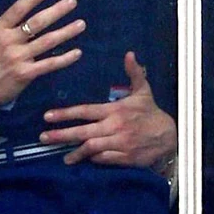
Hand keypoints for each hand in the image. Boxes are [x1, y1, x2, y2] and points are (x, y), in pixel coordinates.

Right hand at [0, 0, 84, 115]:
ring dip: (66, 32)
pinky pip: (49, 64)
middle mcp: (9, 42)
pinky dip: (64, 59)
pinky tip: (77, 52)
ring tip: (81, 24)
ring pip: (47, 42)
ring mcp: (19, 58)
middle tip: (72, 1)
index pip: (18, 9)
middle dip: (56, 11)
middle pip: (37, 23)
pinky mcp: (26, 74)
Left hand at [39, 50, 176, 165]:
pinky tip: (83, 159)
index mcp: (115, 110)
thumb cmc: (151, 112)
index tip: (47, 116)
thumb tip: (129, 54)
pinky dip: (93, 160)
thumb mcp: (144, 90)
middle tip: (44, 138)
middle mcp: (114, 127)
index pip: (85, 111)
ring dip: (75, 152)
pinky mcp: (125, 158)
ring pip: (92, 148)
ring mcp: (119, 143)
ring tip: (62, 156)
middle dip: (62, 135)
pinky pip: (104, 159)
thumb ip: (134, 73)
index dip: (65, 113)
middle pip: (83, 132)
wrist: (170, 136)